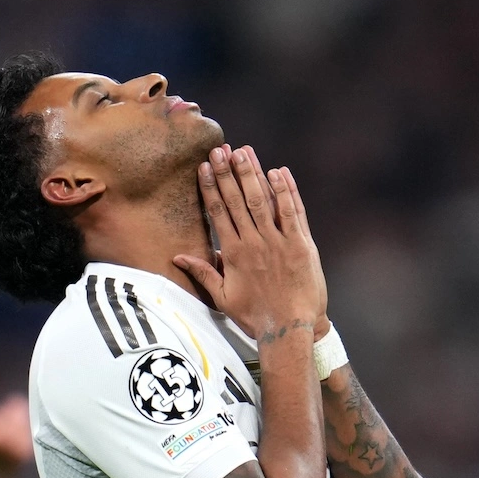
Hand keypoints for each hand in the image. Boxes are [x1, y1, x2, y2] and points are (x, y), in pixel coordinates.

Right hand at [174, 145, 321, 340]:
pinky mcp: (301, 244)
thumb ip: (202, 273)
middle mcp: (254, 243)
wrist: (290, 328)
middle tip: (220, 150)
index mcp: (233, 253)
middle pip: (237, 201)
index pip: (218, 213)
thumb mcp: (222, 298)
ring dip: (253, 174)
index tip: (204, 167)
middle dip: (228, 173)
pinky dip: (286, 192)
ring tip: (244, 152)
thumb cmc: (255, 316)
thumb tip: (177, 258)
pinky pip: (292, 213)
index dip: (211, 188)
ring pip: (263, 201)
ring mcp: (279, 242)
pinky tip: (279, 172)